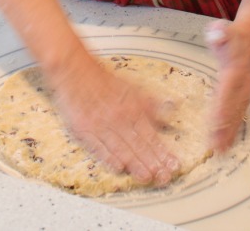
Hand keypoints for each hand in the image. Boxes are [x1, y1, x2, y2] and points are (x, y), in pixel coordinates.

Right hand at [51, 55, 180, 185]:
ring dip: (135, 164)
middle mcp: (119, 118)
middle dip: (153, 162)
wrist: (75, 71)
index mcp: (132, 108)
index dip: (163, 151)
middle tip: (164, 178)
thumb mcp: (132, 87)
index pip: (151, 135)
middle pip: (139, 144)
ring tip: (147, 177)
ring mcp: (101, 125)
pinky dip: (108, 157)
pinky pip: (97, 146)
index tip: (174, 165)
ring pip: (121, 148)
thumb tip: (171, 109)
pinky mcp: (83, 129)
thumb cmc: (103, 81)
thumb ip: (150, 102)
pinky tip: (118, 167)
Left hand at [205, 19, 249, 151]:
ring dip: (230, 133)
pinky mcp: (242, 95)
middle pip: (234, 108)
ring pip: (237, 114)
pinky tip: (226, 142)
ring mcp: (244, 91)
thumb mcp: (225, 30)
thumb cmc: (234, 36)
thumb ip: (220, 33)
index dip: (222, 108)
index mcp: (235, 71)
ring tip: (221, 151)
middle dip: (226, 128)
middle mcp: (242, 84)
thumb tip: (217, 34)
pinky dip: (233, 129)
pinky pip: (238, 114)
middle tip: (217, 148)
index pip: (227, 92)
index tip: (214, 124)